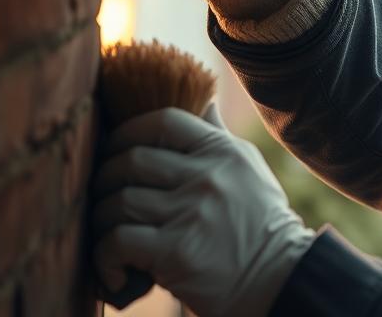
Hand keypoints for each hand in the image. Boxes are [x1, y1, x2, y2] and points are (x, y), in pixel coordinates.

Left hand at [91, 105, 313, 316]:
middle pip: (132, 160)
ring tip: (107, 236)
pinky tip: (114, 270)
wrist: (279, 280)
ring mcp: (192, 213)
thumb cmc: (259, 224)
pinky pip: (118, 241)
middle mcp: (208, 177)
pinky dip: (104, 257)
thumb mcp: (248, 169)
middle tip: (103, 196)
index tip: (115, 147)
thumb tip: (204, 101)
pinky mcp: (176, 252)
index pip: (164, 121)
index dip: (128, 131)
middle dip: (105, 178)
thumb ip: (219, 137)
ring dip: (102, 220)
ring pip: (120, 201)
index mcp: (223, 152)